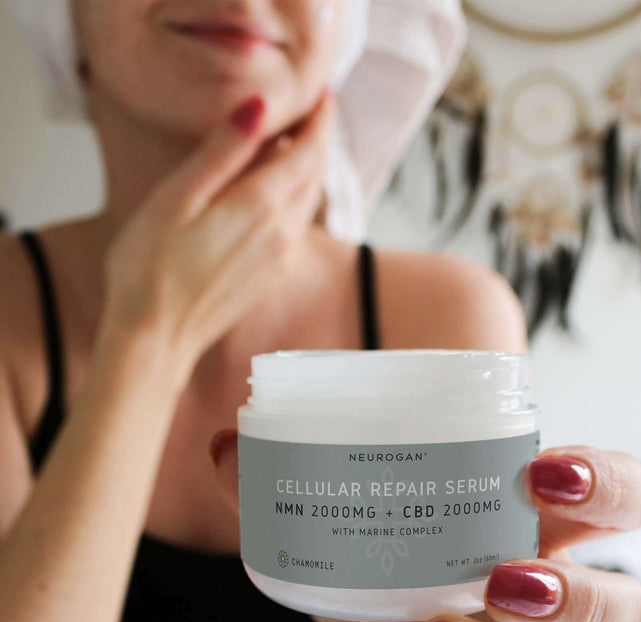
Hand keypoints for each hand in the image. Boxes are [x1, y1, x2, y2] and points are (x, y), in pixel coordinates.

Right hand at [101, 90, 334, 380]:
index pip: (309, 152)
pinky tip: (276, 194)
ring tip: (296, 146)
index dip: (320, 121)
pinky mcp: (270, 276)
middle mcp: (282, 233)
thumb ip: (221, 152)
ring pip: (308, 202)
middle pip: (315, 176)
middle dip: (319, 142)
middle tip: (313, 114)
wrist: (156, 339)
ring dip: (309, 171)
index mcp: (261, 207)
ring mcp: (279, 259)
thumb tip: (259, 108)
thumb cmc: (150, 268)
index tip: (324, 97)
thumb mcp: (178, 198)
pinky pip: (296, 227)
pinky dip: (296, 200)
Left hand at [210, 432, 640, 621]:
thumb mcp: (346, 507)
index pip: (627, 497)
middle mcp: (545, 595)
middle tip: (501, 576)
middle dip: (577, 595)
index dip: (610, 486)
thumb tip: (226, 443)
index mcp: (533, 521)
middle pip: (624, 609)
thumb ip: (290, 475)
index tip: (544, 474)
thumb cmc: (376, 551)